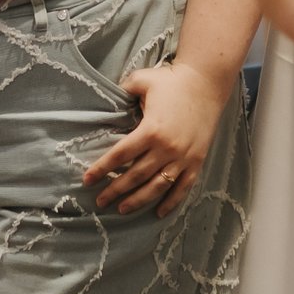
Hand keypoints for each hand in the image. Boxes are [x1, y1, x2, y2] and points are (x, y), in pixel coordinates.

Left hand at [83, 62, 226, 217]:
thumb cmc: (172, 81)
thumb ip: (123, 90)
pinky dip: (171, 202)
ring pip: (157, 187)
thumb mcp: (142, 80)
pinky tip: (158, 213)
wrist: (207, 83)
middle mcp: (167, 148)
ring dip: (138, 200)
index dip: (102, 169)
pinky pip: (182, 188)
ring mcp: (183, 158)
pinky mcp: (196, 161)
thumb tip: (109, 100)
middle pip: (136, 175)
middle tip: (100, 201)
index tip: (87, 179)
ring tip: (122, 209)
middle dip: (115, 190)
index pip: (120, 155)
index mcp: (151, 130)